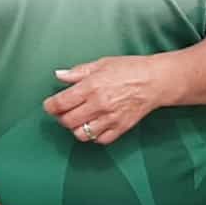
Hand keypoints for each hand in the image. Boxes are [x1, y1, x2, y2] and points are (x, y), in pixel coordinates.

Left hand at [44, 56, 168, 146]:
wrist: (155, 81)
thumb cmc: (130, 69)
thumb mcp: (101, 64)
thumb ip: (78, 72)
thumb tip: (59, 75)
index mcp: (91, 86)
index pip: (61, 103)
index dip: (50, 106)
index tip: (50, 105)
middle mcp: (98, 104)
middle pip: (67, 121)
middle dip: (61, 117)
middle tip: (63, 112)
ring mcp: (110, 118)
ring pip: (81, 134)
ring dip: (76, 128)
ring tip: (79, 119)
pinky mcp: (121, 128)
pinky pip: (100, 140)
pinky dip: (94, 135)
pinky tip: (95, 125)